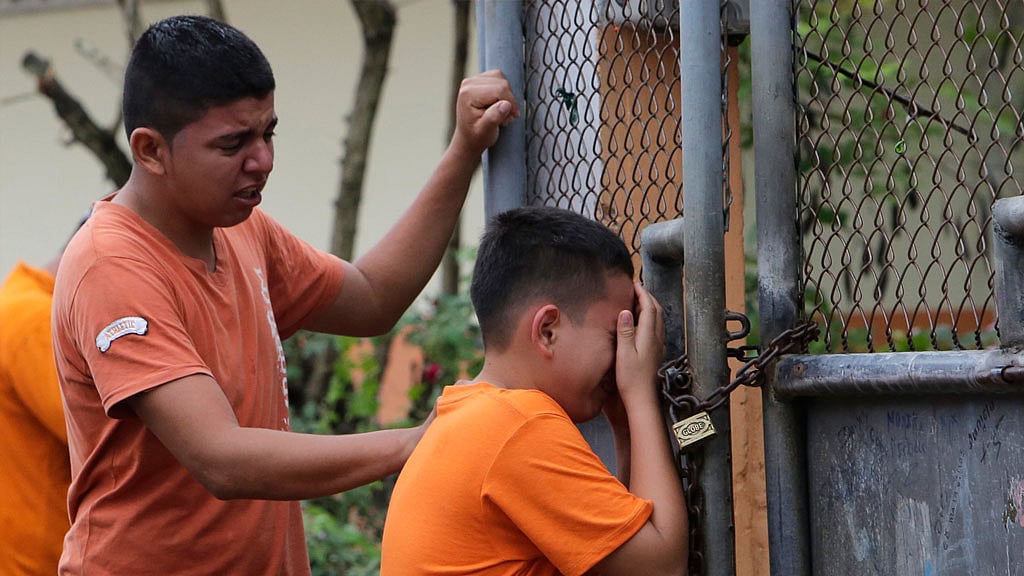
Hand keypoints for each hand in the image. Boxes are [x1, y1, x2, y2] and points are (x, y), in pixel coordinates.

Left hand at [450, 69, 519, 155]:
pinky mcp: (479, 80)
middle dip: (509, 100)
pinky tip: (498, 104)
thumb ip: (494, 117)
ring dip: (507, 95)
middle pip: (502, 83)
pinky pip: (498, 78)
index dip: (511, 102)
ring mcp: (473, 80)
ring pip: (502, 78)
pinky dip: (503, 91)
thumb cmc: (476, 137)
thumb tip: (506, 104)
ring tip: (501, 111)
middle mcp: (468, 84)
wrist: (469, 138)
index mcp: (468, 94)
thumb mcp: (485, 132)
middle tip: (506, 117)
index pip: (499, 90)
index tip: (513, 117)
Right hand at [614, 283, 664, 405]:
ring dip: (650, 307)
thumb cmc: (631, 380)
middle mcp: (656, 339)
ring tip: (638, 302)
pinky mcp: (655, 353)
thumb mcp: (624, 354)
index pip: (648, 308)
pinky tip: (641, 323)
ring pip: (658, 320)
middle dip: (648, 297)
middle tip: (637, 289)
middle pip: (656, 311)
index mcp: (648, 336)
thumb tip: (625, 311)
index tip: (635, 284)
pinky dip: (650, 319)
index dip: (642, 294)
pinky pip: (656, 329)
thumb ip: (625, 331)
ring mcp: (657, 347)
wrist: (642, 400)